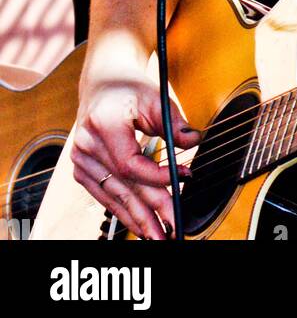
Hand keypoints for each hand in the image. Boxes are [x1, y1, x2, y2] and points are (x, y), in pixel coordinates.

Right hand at [72, 78, 199, 239]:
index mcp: (103, 123)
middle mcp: (87, 144)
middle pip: (122, 186)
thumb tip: (194, 141)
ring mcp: (81, 159)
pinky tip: (139, 224)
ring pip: (112, 196)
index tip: (184, 178)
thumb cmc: (129, 89)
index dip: (156, 177)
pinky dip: (123, 211)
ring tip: (157, 235)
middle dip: (149, 210)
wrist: (103, 82)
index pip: (130, 163)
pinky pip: (105, 196)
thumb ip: (174, 123)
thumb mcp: (156, 98)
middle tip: (171, 228)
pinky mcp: (82, 169)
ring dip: (136, 218)